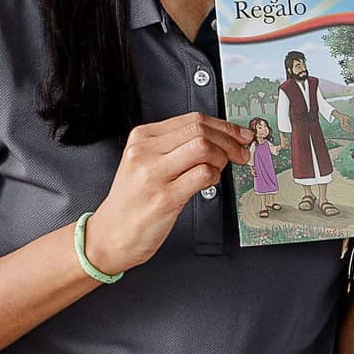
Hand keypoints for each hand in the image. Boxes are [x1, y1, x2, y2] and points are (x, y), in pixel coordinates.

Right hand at [84, 114, 250, 274]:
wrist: (112, 234)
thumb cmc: (133, 201)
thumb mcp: (145, 163)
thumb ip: (175, 148)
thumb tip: (218, 139)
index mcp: (142, 138)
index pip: (192, 119)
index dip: (224, 126)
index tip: (239, 135)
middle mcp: (145, 151)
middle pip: (200, 130)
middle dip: (230, 140)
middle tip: (241, 152)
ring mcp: (154, 173)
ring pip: (203, 148)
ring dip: (222, 158)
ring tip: (221, 169)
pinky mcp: (165, 197)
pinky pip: (202, 175)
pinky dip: (214, 177)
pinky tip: (209, 182)